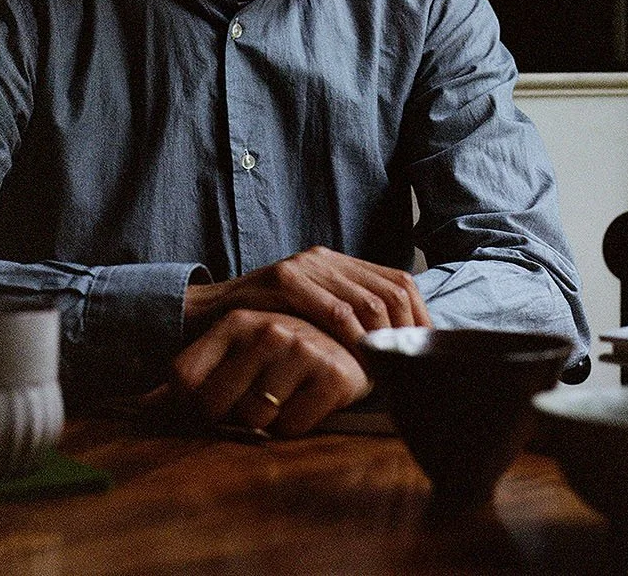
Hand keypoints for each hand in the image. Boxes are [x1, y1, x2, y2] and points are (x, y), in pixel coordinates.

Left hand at [171, 309, 371, 436]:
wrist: (354, 340)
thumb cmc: (282, 353)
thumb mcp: (236, 351)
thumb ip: (193, 376)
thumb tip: (141, 407)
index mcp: (235, 322)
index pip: (183, 379)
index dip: (189, 404)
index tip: (208, 404)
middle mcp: (266, 330)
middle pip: (214, 406)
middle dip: (228, 416)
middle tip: (252, 402)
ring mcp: (300, 350)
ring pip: (254, 420)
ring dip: (265, 421)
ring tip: (283, 397)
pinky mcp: (332, 376)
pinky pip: (291, 428)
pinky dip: (296, 425)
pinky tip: (308, 402)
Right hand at [184, 246, 430, 351]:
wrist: (205, 315)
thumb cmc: (263, 325)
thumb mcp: (310, 316)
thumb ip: (346, 319)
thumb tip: (396, 346)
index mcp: (339, 263)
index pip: (399, 282)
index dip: (419, 318)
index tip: (422, 352)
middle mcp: (326, 258)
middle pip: (391, 290)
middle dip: (405, 332)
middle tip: (407, 366)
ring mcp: (305, 266)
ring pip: (367, 301)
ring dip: (382, 340)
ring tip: (387, 370)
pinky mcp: (284, 281)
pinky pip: (333, 311)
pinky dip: (353, 339)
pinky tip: (358, 361)